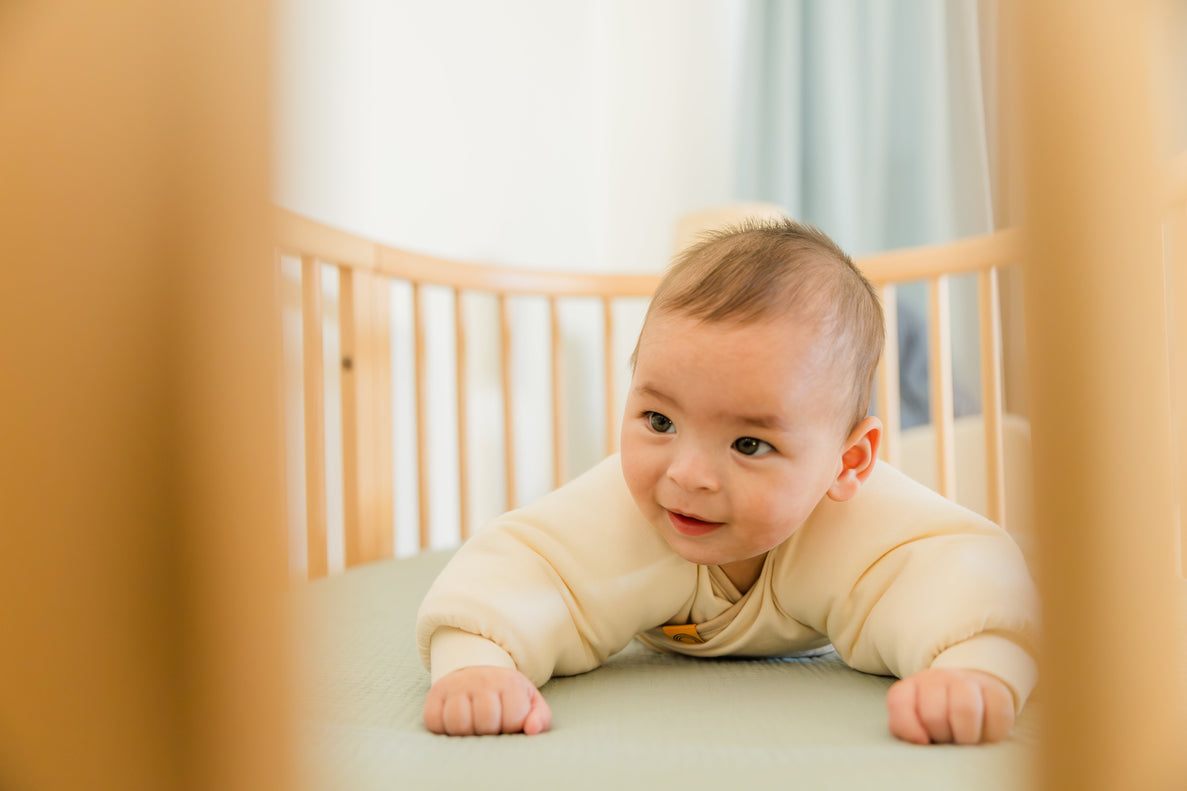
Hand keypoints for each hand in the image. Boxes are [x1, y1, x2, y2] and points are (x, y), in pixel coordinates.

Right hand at [423, 665, 551, 735]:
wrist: (478, 672)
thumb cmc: (507, 697)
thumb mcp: (530, 703)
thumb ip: (540, 719)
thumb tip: (532, 730)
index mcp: (509, 682)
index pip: (511, 720)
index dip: (510, 728)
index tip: (508, 721)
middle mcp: (482, 679)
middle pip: (484, 722)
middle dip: (489, 732)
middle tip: (490, 725)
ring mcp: (457, 684)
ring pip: (457, 723)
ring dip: (465, 732)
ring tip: (473, 725)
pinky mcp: (436, 692)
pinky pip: (433, 721)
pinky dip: (442, 728)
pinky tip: (454, 723)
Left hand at [886, 667, 1015, 744]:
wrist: (973, 692)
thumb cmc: (939, 715)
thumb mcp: (913, 719)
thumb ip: (905, 727)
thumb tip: (922, 740)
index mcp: (913, 685)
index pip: (900, 702)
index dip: (909, 728)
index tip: (923, 741)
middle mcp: (939, 678)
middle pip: (934, 715)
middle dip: (942, 736)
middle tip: (949, 738)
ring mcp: (969, 681)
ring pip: (965, 710)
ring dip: (966, 736)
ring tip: (966, 738)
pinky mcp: (998, 692)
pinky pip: (998, 717)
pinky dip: (992, 734)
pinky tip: (986, 732)